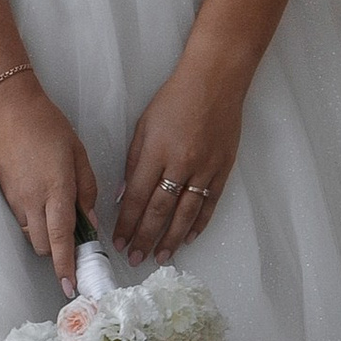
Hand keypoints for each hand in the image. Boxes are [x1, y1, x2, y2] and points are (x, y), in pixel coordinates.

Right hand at [0, 77, 97, 289]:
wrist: (9, 112)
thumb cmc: (50, 128)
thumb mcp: (79, 155)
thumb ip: (86, 190)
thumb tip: (90, 221)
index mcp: (56, 190)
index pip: (62, 238)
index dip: (65, 265)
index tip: (70, 285)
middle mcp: (33, 201)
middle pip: (45, 246)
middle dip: (59, 250)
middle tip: (74, 237)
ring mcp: (16, 200)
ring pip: (32, 236)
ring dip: (47, 236)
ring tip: (59, 215)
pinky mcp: (5, 196)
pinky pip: (23, 220)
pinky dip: (35, 221)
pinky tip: (44, 202)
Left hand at [114, 65, 245, 262]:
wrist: (215, 83)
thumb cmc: (175, 99)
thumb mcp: (144, 126)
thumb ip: (134, 162)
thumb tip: (125, 196)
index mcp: (157, 151)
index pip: (138, 196)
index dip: (127, 222)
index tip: (118, 241)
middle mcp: (181, 164)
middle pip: (160, 210)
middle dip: (145, 237)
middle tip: (135, 258)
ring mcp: (205, 169)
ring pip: (186, 212)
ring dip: (171, 238)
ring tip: (161, 256)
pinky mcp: (223, 169)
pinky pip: (210, 203)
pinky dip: (199, 223)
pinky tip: (189, 237)